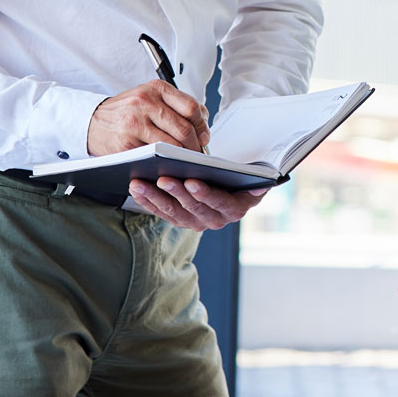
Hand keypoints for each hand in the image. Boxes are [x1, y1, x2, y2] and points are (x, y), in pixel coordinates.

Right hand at [88, 80, 209, 155]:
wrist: (93, 122)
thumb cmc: (126, 112)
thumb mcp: (151, 97)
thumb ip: (177, 104)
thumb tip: (204, 120)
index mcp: (156, 88)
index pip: (191, 107)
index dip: (202, 126)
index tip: (204, 136)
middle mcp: (146, 101)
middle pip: (184, 128)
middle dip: (195, 146)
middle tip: (197, 153)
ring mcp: (135, 121)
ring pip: (172, 145)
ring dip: (183, 156)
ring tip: (184, 159)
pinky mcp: (127, 142)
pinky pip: (154, 155)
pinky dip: (165, 161)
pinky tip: (166, 162)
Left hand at [128, 177, 267, 230]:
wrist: (231, 183)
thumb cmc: (239, 174)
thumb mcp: (250, 176)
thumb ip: (255, 180)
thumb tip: (262, 186)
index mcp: (235, 209)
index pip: (220, 203)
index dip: (206, 194)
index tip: (192, 181)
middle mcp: (215, 220)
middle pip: (193, 208)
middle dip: (176, 193)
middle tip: (162, 178)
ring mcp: (195, 222)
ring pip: (174, 211)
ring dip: (155, 197)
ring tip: (140, 182)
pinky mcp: (178, 219)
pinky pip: (161, 212)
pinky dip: (147, 201)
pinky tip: (135, 188)